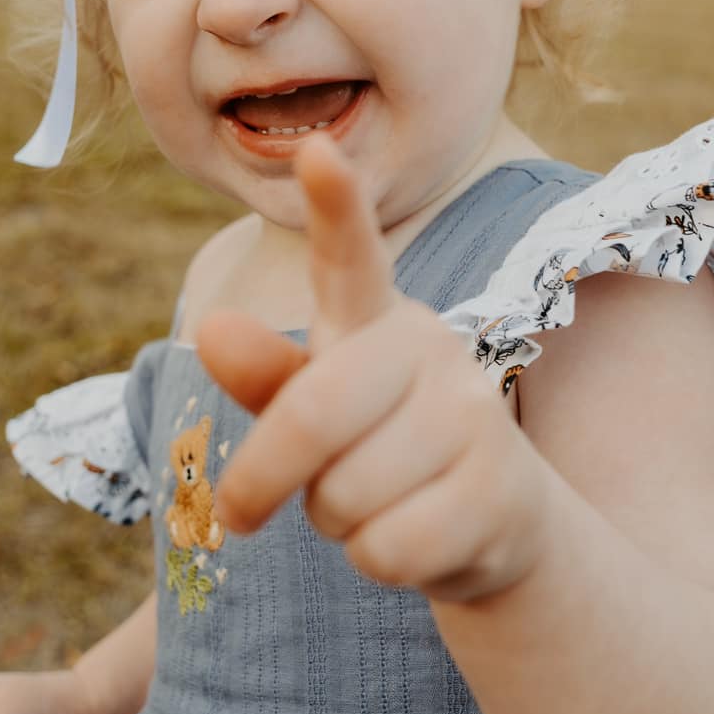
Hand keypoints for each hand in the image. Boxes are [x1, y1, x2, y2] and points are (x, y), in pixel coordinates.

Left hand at [195, 135, 553, 602]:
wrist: (493, 525)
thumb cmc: (379, 452)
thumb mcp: (314, 412)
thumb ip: (267, 376)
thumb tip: (212, 329)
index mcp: (376, 320)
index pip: (352, 258)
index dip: (336, 205)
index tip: (315, 149)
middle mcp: (432, 350)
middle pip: (310, 418)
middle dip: (260, 480)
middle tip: (240, 513)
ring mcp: (475, 416)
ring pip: (344, 497)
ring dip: (336, 525)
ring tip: (376, 504)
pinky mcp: (502, 489)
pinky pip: (388, 549)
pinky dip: (378, 563)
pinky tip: (414, 538)